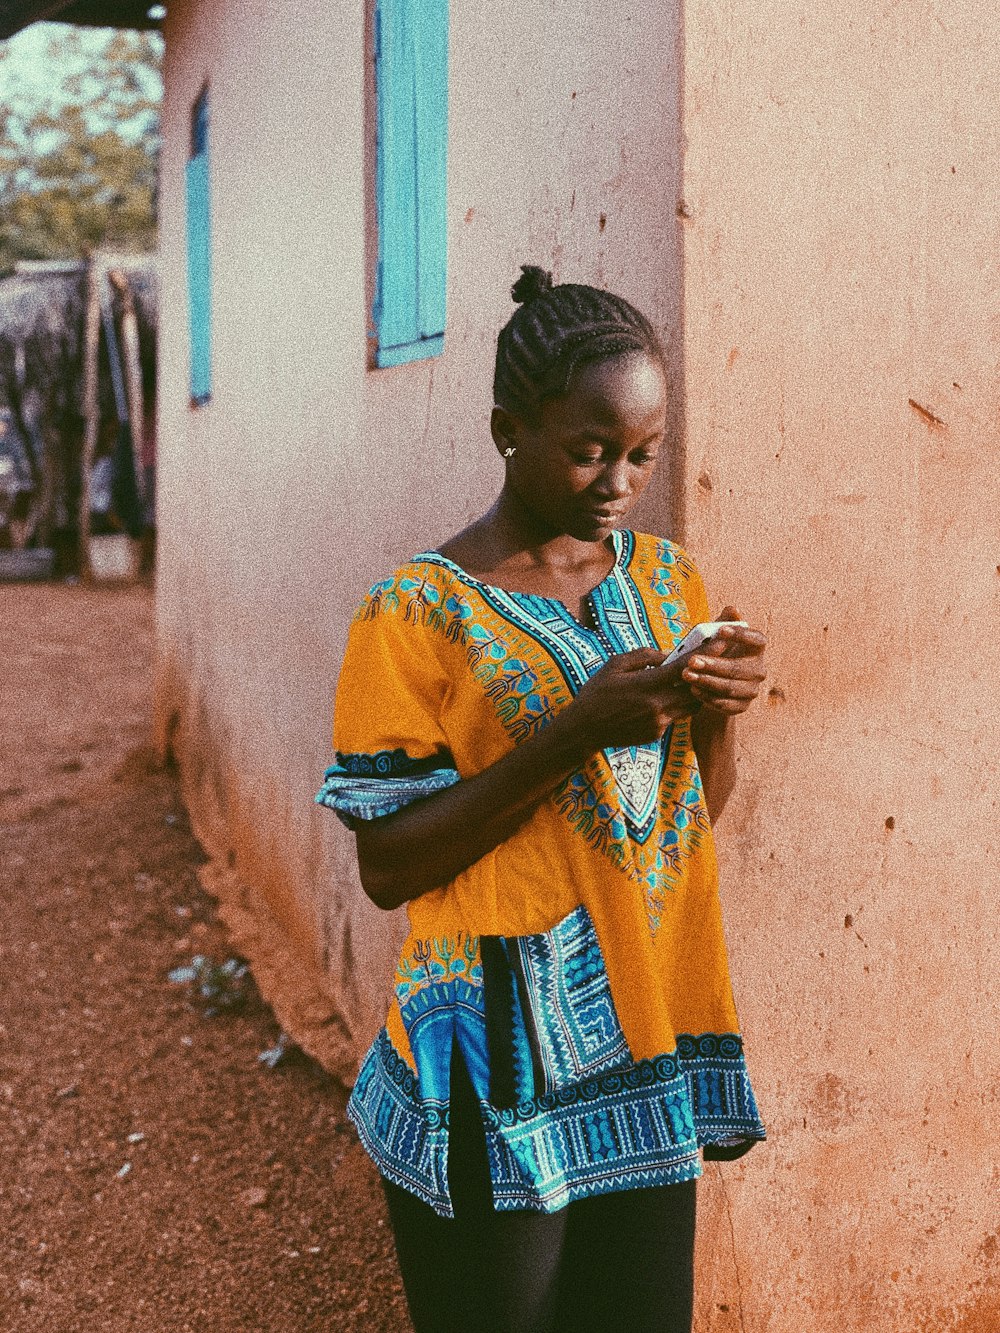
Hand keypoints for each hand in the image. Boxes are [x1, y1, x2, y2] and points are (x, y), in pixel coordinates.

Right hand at [561, 647, 698, 753]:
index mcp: (647, 683)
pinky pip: (674, 717)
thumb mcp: (614, 665)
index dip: (707, 654)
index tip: (722, 643)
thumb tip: (667, 654)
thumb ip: (643, 656)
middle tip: (710, 665)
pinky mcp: (656, 734)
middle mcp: (657, 705)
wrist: (584, 729)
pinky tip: (658, 702)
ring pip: (690, 707)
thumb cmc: (597, 693)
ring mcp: (659, 722)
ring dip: (691, 694)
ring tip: (685, 684)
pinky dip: (673, 707)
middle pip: (697, 689)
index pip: (686, 667)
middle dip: (705, 677)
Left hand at [681, 605, 766, 716]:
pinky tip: (693, 689)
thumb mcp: (717, 638)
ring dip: (707, 681)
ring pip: (730, 687)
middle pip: (738, 668)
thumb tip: (732, 609)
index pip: (757, 639)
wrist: (715, 684)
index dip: (742, 635)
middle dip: (713, 665)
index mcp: (757, 648)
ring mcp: (752, 689)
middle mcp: (759, 669)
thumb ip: (723, 623)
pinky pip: (726, 703)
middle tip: (691, 661)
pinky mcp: (742, 706)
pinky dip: (708, 697)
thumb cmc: (716, 654)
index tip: (722, 630)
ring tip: (687, 675)